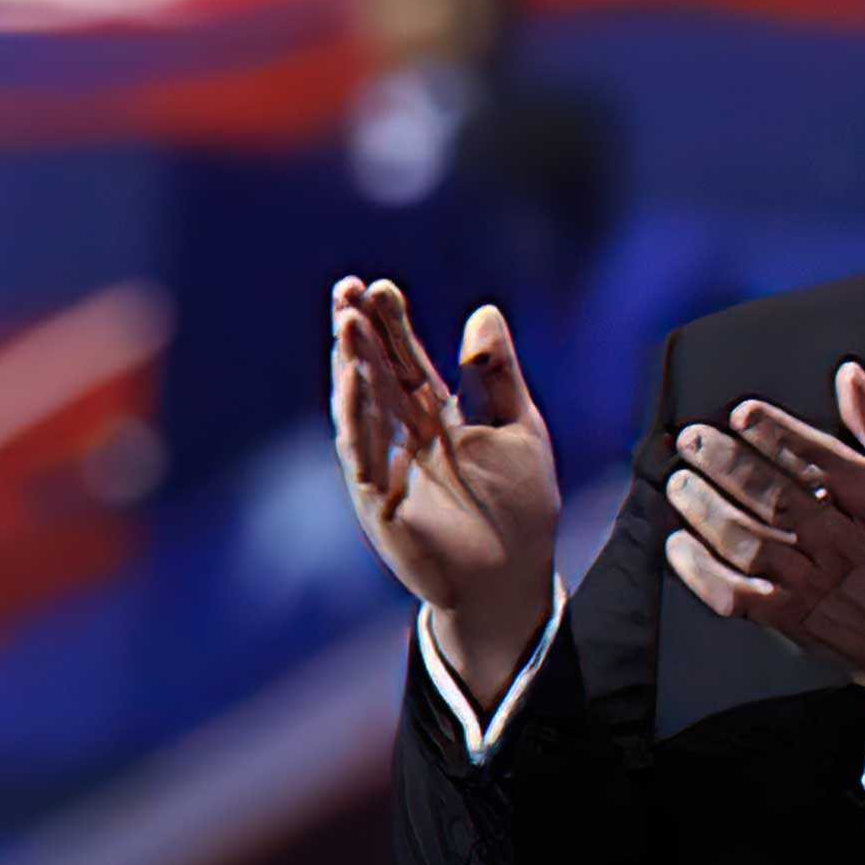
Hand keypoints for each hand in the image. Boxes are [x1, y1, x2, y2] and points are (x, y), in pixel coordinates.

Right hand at [331, 277, 557, 697]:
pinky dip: (356, 415)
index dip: (392, 323)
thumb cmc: (519, 508)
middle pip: (376, 373)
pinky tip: (353, 377)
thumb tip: (483, 311)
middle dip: (359, 332)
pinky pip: (361, 452)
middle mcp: (402, 435)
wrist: (511, 580)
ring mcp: (385, 466)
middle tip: (346, 288)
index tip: (380, 285)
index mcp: (436, 415)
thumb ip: (496, 373)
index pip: (406, 359)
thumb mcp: (518, 427)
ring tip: (346, 320)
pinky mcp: (377, 500)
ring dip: (351, 364)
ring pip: (361, 406)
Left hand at [657, 361, 864, 692]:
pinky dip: (702, 570)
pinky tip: (679, 543)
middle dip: (728, 465)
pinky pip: (736, 594)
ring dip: (708, 510)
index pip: (827, 462)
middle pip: (777, 498)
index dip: (781, 436)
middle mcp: (845, 542)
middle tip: (693, 440)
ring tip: (681, 482)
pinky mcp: (790, 617)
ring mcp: (815, 583)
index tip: (744, 414)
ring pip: (750, 542)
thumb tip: (848, 374)